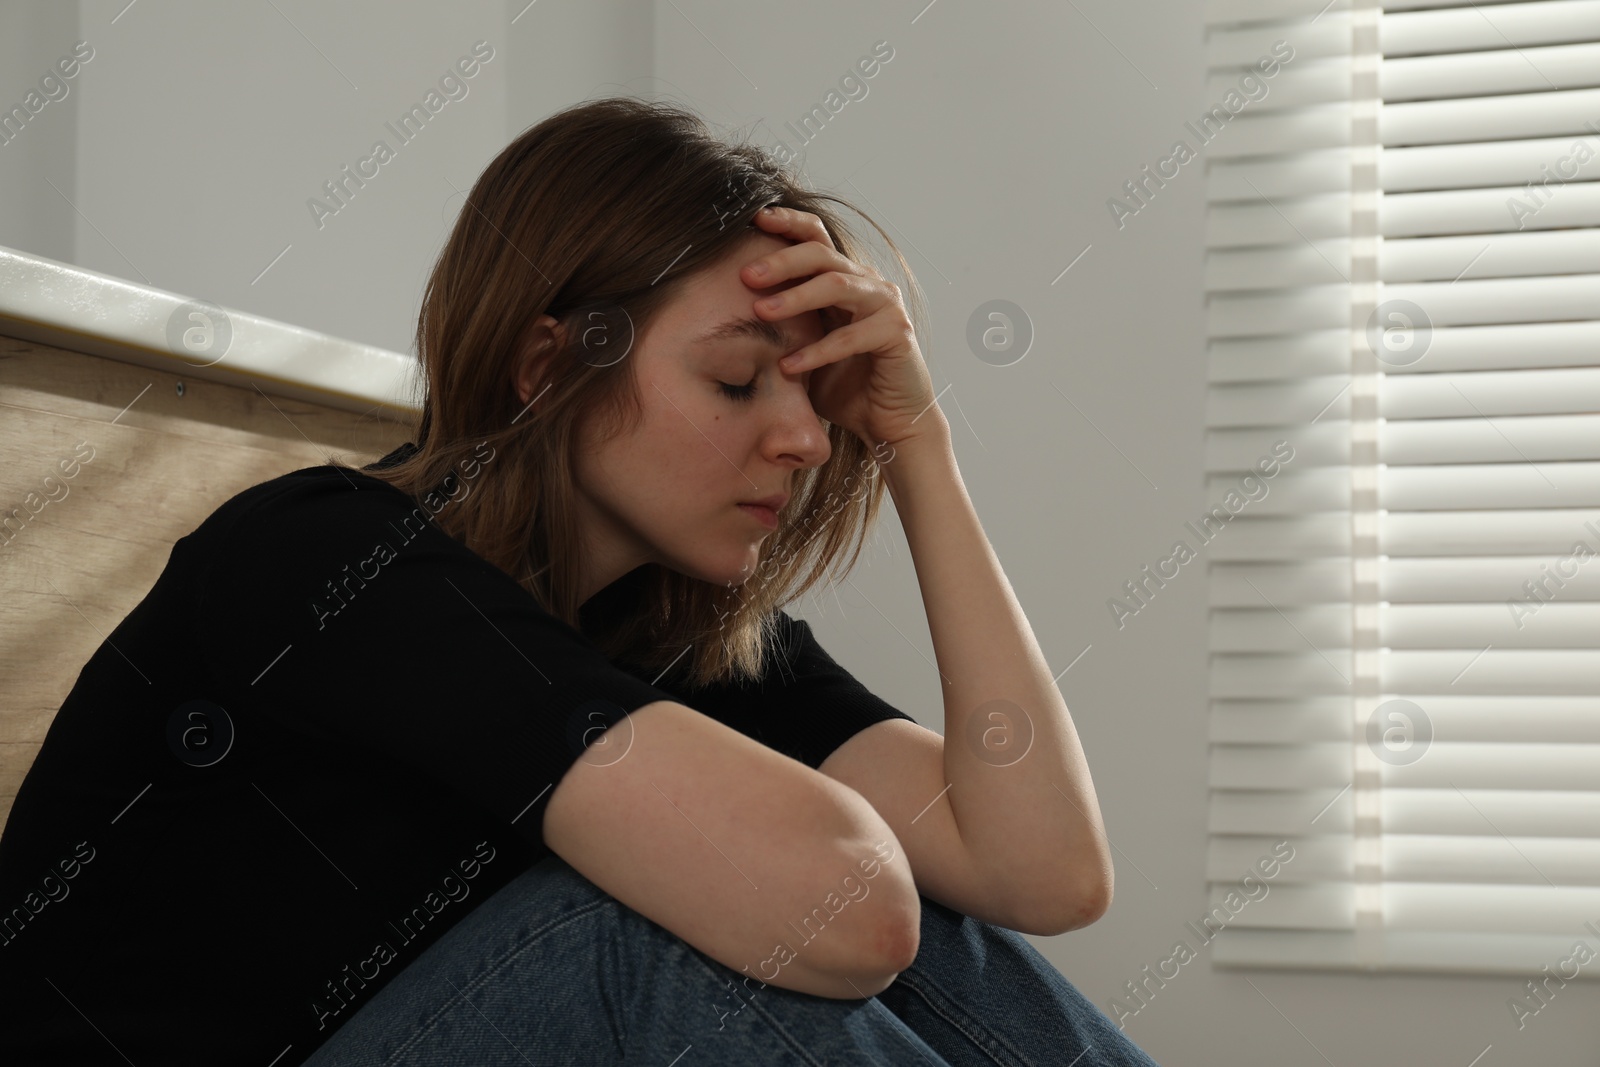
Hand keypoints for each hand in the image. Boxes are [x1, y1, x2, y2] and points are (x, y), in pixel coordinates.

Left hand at [744, 206, 943, 451]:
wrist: (887, 420)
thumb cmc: (843, 383)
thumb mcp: (803, 346)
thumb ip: (780, 324)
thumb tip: (722, 305)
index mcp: (844, 278)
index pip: (816, 237)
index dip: (789, 222)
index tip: (754, 218)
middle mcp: (868, 283)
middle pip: (822, 254)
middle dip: (782, 261)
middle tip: (747, 275)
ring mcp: (886, 305)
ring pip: (837, 286)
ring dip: (796, 298)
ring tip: (761, 312)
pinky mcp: (897, 334)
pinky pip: (852, 338)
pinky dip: (817, 352)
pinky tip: (788, 365)